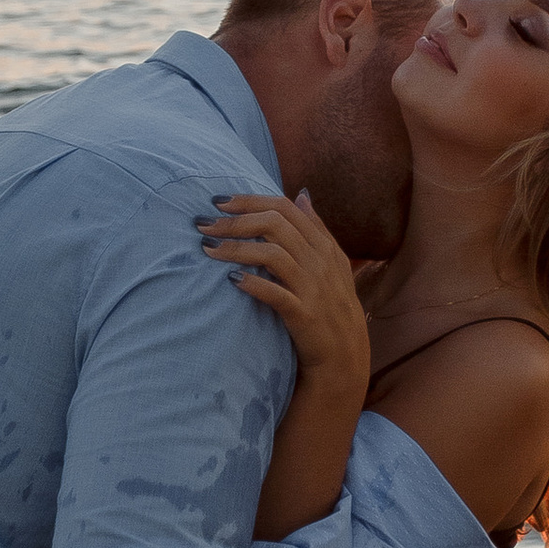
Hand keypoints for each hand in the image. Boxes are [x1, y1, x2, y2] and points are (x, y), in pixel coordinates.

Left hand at [197, 190, 370, 396]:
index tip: (218, 202)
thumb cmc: (333, 303)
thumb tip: (302, 195)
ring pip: (271, 254)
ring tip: (207, 248)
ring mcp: (312, 287)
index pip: (283, 208)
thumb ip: (316, 227)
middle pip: (274, 225)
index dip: (249, 201)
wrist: (345, 353)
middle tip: (203, 224)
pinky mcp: (304, 314)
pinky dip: (253, 284)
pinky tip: (231, 280)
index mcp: (323, 245)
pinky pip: (276, 294)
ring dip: (235, 248)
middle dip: (235, 221)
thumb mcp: (333, 261)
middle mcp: (319, 261)